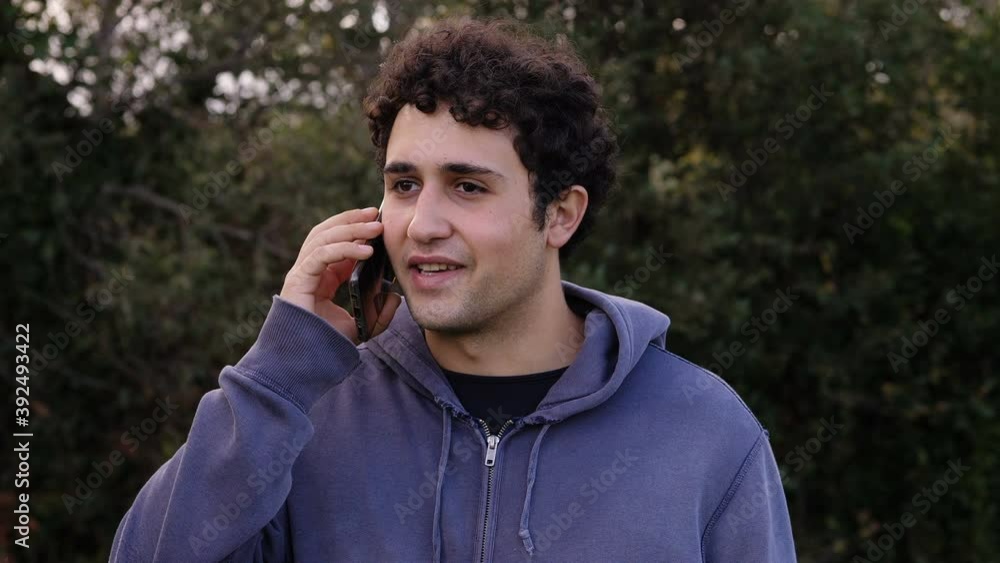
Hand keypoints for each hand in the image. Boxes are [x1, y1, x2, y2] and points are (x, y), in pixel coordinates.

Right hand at [280, 207, 400, 343]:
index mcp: (322, 276)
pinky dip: (344, 249)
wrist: (304, 362)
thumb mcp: (361, 326)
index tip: (377, 221)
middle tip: (375, 213)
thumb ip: (379, 314)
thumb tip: (395, 296)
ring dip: (351, 229)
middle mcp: (310, 270)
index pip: (336, 242)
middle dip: (351, 220)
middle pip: (327, 232)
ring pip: (323, 238)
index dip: (355, 228)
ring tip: (375, 227)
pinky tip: (366, 251)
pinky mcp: (298, 280)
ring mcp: (301, 273)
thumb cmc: (326, 345)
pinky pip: (321, 255)